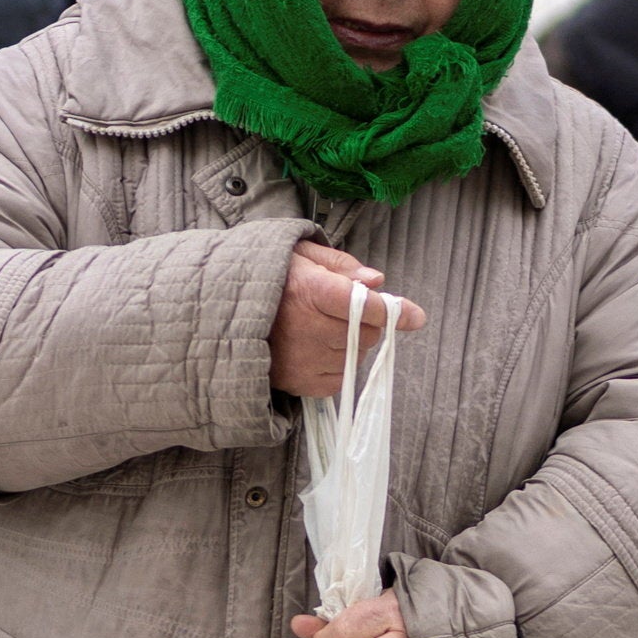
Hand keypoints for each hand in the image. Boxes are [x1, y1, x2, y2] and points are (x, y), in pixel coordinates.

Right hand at [270, 241, 422, 399]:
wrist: (221, 312)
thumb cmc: (268, 280)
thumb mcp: (301, 255)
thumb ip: (341, 265)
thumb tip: (376, 281)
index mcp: (311, 290)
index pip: (364, 305)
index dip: (393, 311)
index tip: (416, 316)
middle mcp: (307, 328)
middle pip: (366, 335)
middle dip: (364, 324)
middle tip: (341, 314)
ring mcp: (302, 359)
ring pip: (355, 358)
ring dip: (350, 347)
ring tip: (323, 332)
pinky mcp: (296, 382)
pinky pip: (338, 381)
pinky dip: (336, 368)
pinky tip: (317, 352)